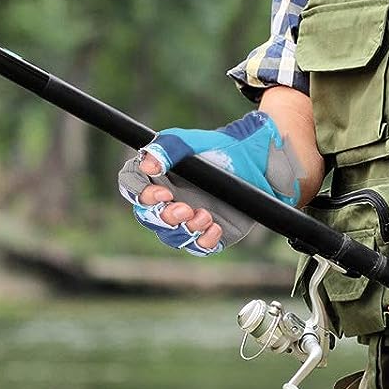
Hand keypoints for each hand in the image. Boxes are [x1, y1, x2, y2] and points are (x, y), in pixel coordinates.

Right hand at [118, 111, 300, 255]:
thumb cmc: (218, 147)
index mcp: (157, 176)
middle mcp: (168, 200)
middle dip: (164, 217)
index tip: (160, 193)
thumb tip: (146, 165)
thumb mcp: (190, 141)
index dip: (138, 193)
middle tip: (184, 208)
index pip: (132, 188)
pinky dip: (204, 241)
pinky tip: (215, 227)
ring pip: (172, 236)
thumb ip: (166, 148)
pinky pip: (199, 246)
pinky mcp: (209, 233)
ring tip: (204, 216)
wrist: (256, 162)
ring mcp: (187, 219)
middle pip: (148, 217)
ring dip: (184, 229)